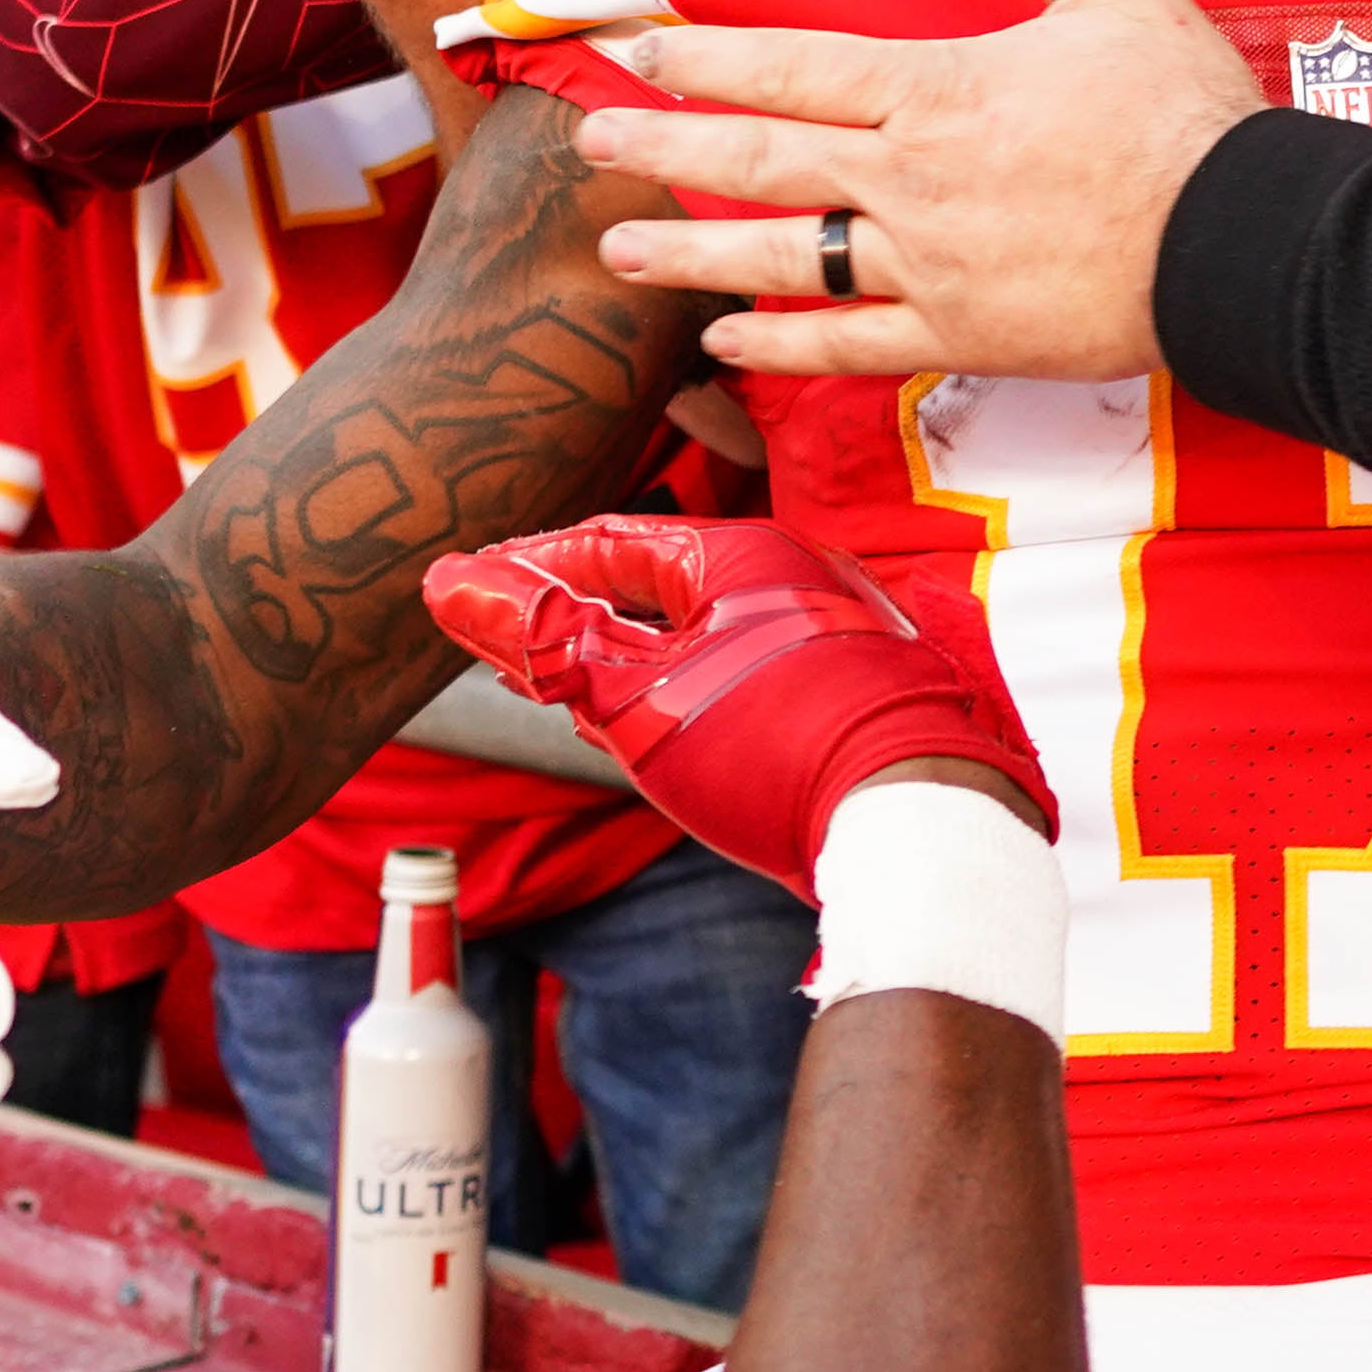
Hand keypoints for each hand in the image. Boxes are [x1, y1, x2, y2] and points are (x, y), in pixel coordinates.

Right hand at [426, 515, 1051, 895]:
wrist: (918, 830)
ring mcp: (830, 637)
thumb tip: (453, 585)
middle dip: (573, 611)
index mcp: (745, 554)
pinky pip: (743, 671)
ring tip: (560, 685)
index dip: (528, 567)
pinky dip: (680, 690)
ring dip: (625, 658)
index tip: (466, 588)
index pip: (609, 541)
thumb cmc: (776, 750)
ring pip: (701, 632)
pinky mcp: (850, 695)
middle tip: (503, 639)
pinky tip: (650, 730)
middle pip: (656, 583)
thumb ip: (545, 643)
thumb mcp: (636, 699)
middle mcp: (797, 579)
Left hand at [581, 0, 1264, 379]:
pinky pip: (849, 347)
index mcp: (938, 90)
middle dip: (664, 150)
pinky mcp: (961, 339)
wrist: (1240, 239)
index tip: (634, 49)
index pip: (792, 67)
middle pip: (761, 162)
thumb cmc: (1182, 111)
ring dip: (691, 257)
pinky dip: (780, 346)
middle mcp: (912, 183)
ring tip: (618, 253)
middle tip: (592, 142)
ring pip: (784, 261)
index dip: (705, 59)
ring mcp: (929, 269)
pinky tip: (726, 341)